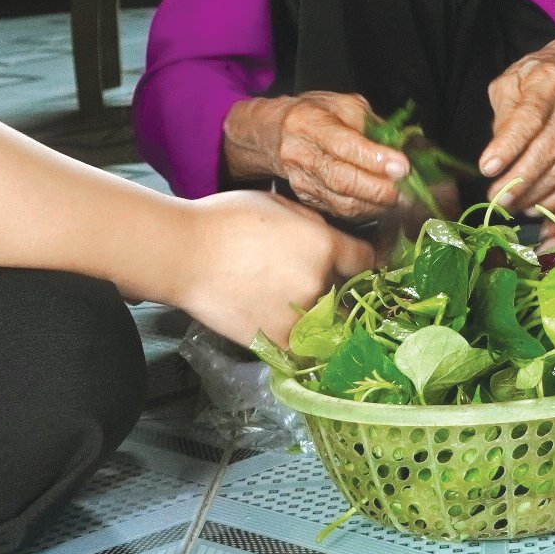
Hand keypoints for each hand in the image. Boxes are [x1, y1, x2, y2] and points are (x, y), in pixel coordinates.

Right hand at [173, 189, 376, 348]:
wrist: (186, 254)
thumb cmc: (227, 220)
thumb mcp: (279, 205)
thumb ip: (312, 224)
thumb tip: (328, 235)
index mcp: (325, 245)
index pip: (368, 261)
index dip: (364, 262)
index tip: (357, 266)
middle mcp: (321, 283)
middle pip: (352, 294)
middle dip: (343, 290)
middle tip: (321, 286)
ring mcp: (301, 317)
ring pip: (330, 324)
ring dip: (322, 318)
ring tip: (296, 307)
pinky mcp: (279, 342)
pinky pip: (305, 348)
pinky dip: (301, 341)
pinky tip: (285, 327)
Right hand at [221, 92, 412, 219]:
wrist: (273, 134)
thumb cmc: (315, 114)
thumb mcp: (345, 105)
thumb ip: (375, 125)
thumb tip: (410, 147)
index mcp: (310, 123)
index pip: (343, 145)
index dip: (375, 158)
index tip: (403, 166)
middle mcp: (302, 155)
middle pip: (343, 180)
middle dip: (382, 190)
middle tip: (411, 193)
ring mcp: (303, 182)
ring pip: (344, 203)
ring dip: (380, 205)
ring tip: (407, 202)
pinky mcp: (308, 201)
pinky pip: (343, 212)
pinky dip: (370, 212)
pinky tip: (388, 207)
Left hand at [482, 16, 554, 216]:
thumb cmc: (533, 80)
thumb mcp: (508, 84)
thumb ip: (501, 118)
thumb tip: (496, 159)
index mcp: (547, 81)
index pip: (528, 117)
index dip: (508, 146)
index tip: (487, 168)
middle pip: (549, 148)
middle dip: (520, 179)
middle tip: (496, 198)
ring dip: (534, 194)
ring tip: (510, 205)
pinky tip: (534, 206)